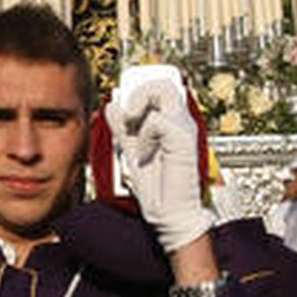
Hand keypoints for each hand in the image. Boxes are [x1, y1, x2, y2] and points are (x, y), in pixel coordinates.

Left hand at [105, 78, 213, 252]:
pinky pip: (158, 120)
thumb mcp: (132, 151)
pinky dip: (145, 134)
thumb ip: (123, 128)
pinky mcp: (183, 140)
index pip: (158, 86)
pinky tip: (144, 153)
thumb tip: (112, 105)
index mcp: (170, 121)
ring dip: (139, 103)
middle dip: (137, 91)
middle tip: (126, 113)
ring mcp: (183, 128)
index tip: (122, 104)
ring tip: (130, 124)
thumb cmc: (157, 189)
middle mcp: (180, 120)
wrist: (170, 216)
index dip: (138, 88)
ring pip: (163, 89)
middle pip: (162, 81)